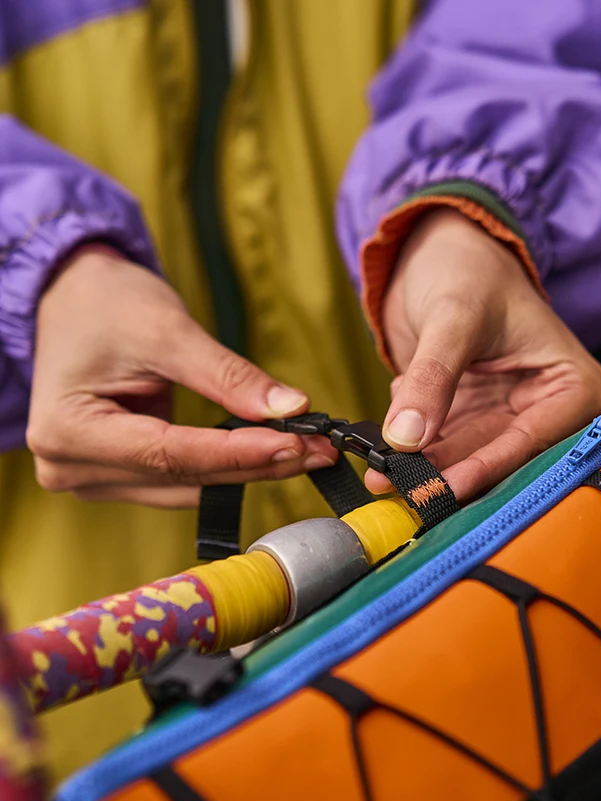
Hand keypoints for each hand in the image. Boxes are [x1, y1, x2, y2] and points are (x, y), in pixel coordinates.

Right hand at [28, 245, 335, 506]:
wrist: (71, 296)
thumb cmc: (106, 303)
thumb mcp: (169, 330)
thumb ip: (228, 376)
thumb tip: (292, 408)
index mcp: (68, 430)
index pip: (169, 454)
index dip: (239, 452)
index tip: (296, 443)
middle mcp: (70, 466)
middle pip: (181, 479)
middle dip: (254, 465)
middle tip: (317, 450)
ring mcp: (90, 477)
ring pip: (185, 488)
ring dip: (245, 470)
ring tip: (303, 450)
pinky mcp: (114, 475)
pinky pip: (178, 480)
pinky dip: (223, 466)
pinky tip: (267, 451)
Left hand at [366, 208, 600, 501]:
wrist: (442, 252)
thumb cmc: (468, 268)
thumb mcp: (453, 317)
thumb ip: (433, 377)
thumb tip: (406, 436)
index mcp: (573, 386)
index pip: (531, 441)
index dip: (485, 467)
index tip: (441, 490)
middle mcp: (547, 412)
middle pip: (499, 460)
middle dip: (446, 476)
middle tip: (401, 490)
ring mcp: (505, 419)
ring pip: (466, 461)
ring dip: (422, 472)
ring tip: (382, 478)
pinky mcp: (470, 421)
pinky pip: (443, 449)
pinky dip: (413, 455)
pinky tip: (382, 462)